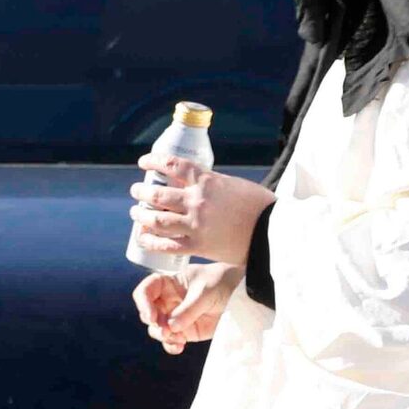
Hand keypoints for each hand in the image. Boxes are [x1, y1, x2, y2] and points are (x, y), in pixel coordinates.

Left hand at [129, 157, 274, 265]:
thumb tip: (196, 185)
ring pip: (157, 220)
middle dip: (142, 192)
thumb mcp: (234, 185)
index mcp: (208, 182)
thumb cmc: (259, 207)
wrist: (272, 232)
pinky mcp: (198, 246)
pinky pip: (167, 245)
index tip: (144, 162)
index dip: (154, 161)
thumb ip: (213, 185)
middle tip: (136, 191)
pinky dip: (151, 241)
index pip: (173, 165)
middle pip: (158, 195)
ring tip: (136, 212)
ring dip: (141, 216)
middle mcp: (198, 202)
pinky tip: (142, 238)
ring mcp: (196, 225)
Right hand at [132, 266, 237, 354]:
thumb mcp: (205, 292)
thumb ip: (188, 309)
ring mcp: (175, 317)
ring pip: (157, 330)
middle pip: (148, 313)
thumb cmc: (220, 283)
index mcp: (168, 284)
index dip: (143, 303)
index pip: (146, 291)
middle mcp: (167, 301)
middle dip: (154, 324)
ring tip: (177, 340)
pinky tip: (180, 348)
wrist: (239, 294)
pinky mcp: (185, 331)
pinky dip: (171, 346)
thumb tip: (171, 326)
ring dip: (163, 337)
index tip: (151, 317)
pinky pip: (171, 341)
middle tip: (167, 331)